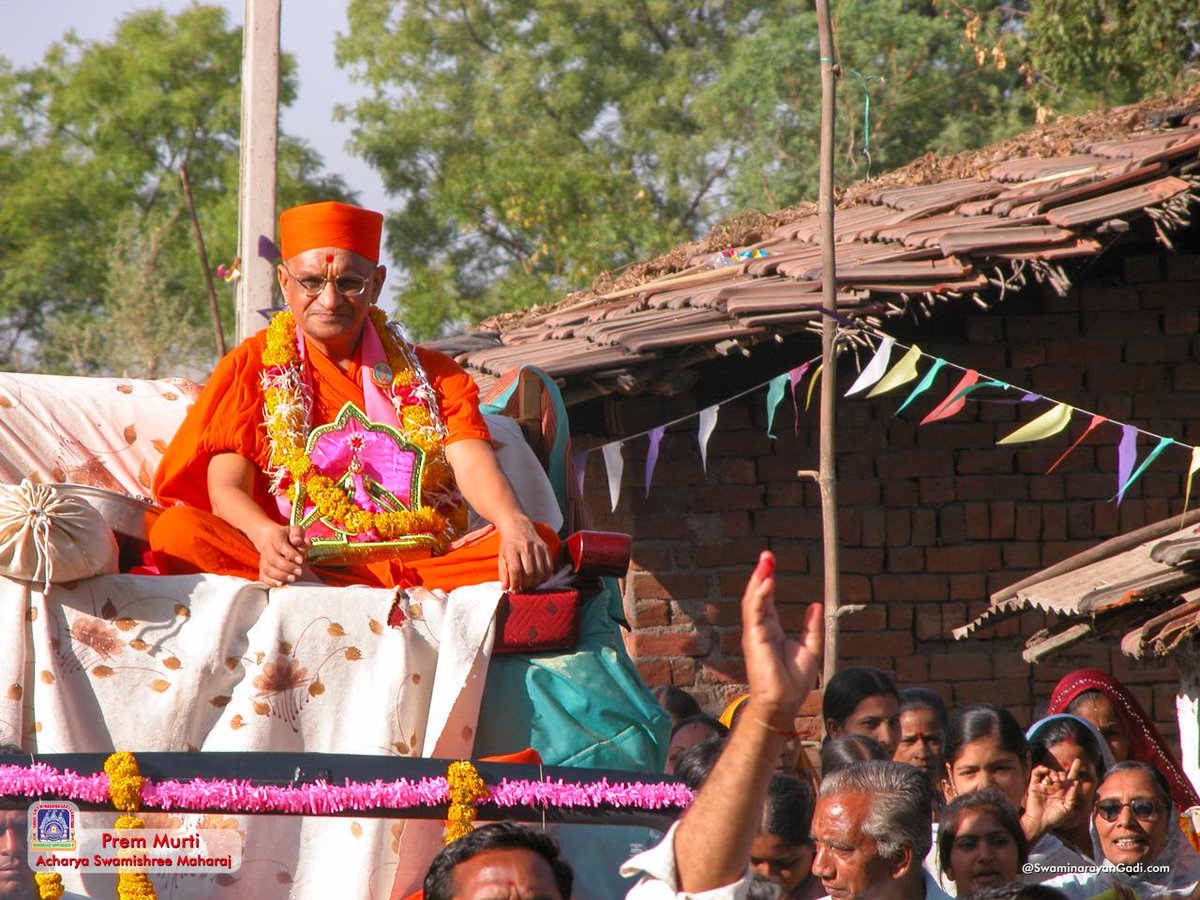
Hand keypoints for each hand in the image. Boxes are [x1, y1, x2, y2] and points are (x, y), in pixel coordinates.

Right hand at [255, 524, 310, 587]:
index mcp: (276, 537)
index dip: (290, 554)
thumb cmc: (288, 536)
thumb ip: (298, 534)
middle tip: (300, 572)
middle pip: (274, 559)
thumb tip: (297, 541)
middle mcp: (267, 548)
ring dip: (281, 575)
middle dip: (287, 567)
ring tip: (293, 579)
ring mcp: (263, 560)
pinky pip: (263, 577)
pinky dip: (271, 582)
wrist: (271, 539)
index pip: (281, 545)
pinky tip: (282, 584)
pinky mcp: (262, 569)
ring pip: (268, 569)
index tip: (301, 560)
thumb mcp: (295, 530)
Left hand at [496, 517, 553, 591]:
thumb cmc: (509, 545)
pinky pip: (549, 567)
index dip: (515, 583)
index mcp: (512, 549)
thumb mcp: (501, 557)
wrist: (518, 527)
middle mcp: (526, 547)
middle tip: (523, 589)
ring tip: (530, 585)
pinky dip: (545, 577)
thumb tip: (505, 587)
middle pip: (530, 573)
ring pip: (540, 572)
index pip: (516, 570)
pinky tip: (539, 579)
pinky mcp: (546, 548)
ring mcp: (538, 547)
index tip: (514, 590)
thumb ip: (503, 573)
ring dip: (536, 583)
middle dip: (526, 585)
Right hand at [741, 550, 822, 728]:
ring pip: (753, 601)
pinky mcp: (755, 639)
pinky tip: (766, 583)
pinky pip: (755, 613)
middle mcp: (761, 629)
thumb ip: (812, 627)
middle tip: (766, 555)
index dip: (768, 581)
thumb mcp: (810, 649)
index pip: (767, 600)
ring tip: (765, 564)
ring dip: (758, 581)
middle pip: (757, 596)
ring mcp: (755, 633)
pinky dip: (759, 597)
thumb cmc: (793, 682)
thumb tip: (815, 605)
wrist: (785, 703)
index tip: (770, 563)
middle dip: (761, 575)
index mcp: (771, 630)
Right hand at [1023, 759, 1081, 837]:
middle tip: (1061, 781)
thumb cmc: (1055, 818)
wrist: (1039, 822)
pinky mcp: (1035, 785)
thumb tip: (1076, 783)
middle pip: (1061, 774)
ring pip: (1050, 772)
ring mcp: (1045, 786)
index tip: (1078, 760)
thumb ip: (1073, 796)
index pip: (1071, 779)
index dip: (1075, 769)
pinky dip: (1042, 769)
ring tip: (1054, 780)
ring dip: (1053, 773)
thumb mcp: (1068, 809)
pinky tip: (1046, 772)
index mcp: (1064, 793)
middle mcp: (1055, 788)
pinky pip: (1037, 772)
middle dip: (1062, 775)